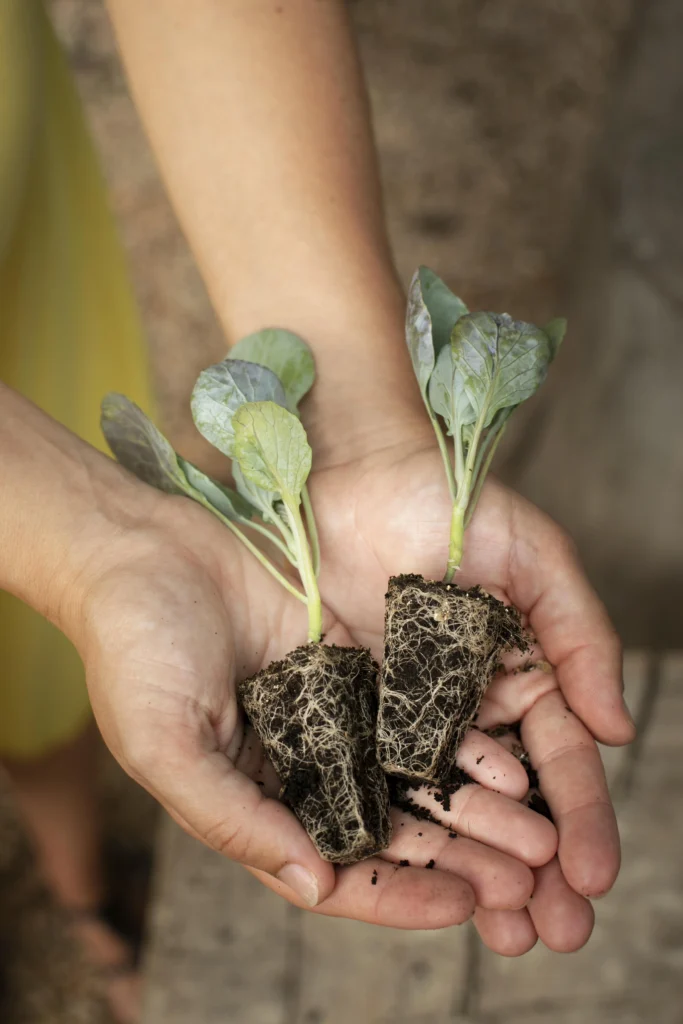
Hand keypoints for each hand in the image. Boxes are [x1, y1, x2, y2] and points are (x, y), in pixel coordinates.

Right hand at [78, 491, 536, 928]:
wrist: (143, 544)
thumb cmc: (132, 646)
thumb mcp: (164, 745)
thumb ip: (232, 820)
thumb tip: (314, 883)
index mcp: (254, 799)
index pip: (334, 868)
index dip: (397, 895)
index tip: (463, 908)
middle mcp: (301, 763)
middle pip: (390, 827)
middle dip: (458, 857)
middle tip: (526, 879)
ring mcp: (331, 709)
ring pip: (414, 771)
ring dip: (473, 805)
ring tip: (536, 829)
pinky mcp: (353, 657)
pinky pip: (415, 703)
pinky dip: (458, 733)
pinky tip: (508, 750)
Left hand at [310, 435, 634, 952]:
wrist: (348, 472)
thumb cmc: (447, 502)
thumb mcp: (534, 556)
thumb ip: (582, 633)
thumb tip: (619, 729)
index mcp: (519, 670)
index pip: (560, 760)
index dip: (583, 819)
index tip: (592, 879)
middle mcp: (466, 702)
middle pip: (511, 799)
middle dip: (538, 870)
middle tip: (556, 935)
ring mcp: (406, 711)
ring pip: (449, 804)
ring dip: (480, 869)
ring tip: (504, 932)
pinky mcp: (348, 708)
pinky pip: (377, 777)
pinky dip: (405, 830)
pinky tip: (424, 880)